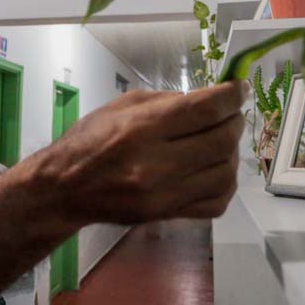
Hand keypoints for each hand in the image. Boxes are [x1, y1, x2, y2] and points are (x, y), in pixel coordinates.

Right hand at [42, 81, 248, 224]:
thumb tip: (210, 100)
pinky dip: (225, 184)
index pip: (206, 109)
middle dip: (235, 121)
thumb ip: (169, 101)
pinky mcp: (168, 215)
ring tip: (222, 141)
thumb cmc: (90, 140)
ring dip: (232, 153)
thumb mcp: (123, 106)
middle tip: (231, 114)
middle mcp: (157, 164)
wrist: (65, 189)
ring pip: (225, 173)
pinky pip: (216, 202)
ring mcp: (165, 195)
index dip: (232, 96)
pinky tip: (215, 169)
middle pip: (221, 140)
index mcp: (143, 128)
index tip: (240, 88)